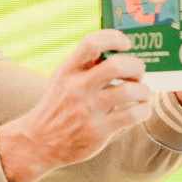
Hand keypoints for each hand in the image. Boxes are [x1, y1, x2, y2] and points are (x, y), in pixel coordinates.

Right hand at [0, 31, 151, 181]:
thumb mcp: (62, 81)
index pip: (92, 44)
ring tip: (142, 94)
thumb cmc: (57, 107)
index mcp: (67, 71)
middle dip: (136, 66)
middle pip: (117, 65)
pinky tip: (140, 110)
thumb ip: (85, 66)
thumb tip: (118, 51)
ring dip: (144, 90)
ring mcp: (88, 110)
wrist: (38, 143)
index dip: (114, 38)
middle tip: (137, 74)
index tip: (126, 44)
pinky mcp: (99, 131)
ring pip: (130, 91)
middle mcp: (77, 88)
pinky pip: (134, 115)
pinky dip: (144, 109)